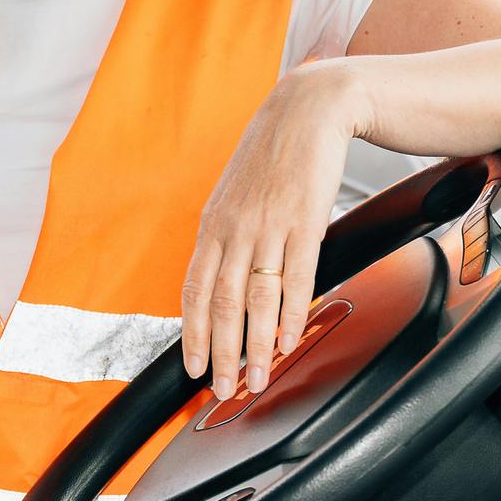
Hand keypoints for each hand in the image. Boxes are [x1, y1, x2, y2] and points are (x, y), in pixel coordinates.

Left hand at [179, 64, 363, 401]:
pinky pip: (296, 278)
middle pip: (221, 305)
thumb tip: (221, 279)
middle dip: (221, 354)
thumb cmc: (273, 155)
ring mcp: (268, 227)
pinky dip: (292, 314)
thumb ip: (227, 236)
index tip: (194, 369)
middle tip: (225, 391)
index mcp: (213, 226)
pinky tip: (291, 340)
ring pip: (256, 299)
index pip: (194, 291)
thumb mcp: (236, 195)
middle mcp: (234, 229)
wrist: (307, 109)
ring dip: (256, 346)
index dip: (192, 334)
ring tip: (258, 379)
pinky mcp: (304, 222)